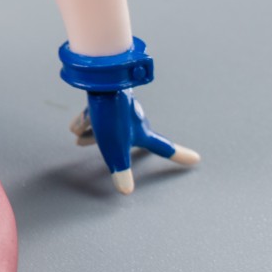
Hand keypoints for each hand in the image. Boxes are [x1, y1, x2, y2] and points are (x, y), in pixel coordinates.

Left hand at [70, 88, 199, 194]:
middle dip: (122, 147)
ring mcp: (121, 107)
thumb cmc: (112, 116)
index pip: (165, 149)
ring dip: (93, 133)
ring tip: (78, 138)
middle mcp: (136, 119)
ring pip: (109, 126)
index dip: (180, 156)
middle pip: (130, 138)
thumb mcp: (115, 149)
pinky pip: (97, 115)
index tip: (196, 159)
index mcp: (143, 132)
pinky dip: (86, 122)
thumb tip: (126, 191)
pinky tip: (75, 127)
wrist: (102, 80)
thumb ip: (121, 171)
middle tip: (133, 151)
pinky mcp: (108, 97)